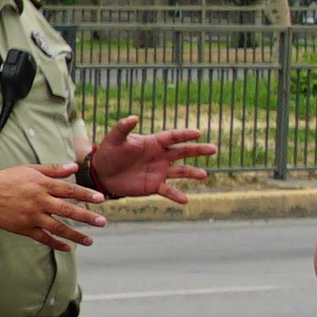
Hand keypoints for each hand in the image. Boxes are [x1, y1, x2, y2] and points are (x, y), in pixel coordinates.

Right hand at [0, 164, 106, 248]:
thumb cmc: (8, 179)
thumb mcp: (31, 169)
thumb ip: (54, 169)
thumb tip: (74, 166)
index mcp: (42, 185)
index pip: (69, 190)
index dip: (86, 194)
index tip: (101, 199)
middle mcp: (40, 201)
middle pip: (68, 210)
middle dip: (87, 217)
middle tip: (102, 222)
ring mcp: (32, 216)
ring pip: (58, 227)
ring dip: (75, 235)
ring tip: (90, 241)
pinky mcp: (25, 228)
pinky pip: (44, 238)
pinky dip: (56, 244)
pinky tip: (67, 248)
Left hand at [76, 121, 212, 203]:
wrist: (102, 174)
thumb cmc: (109, 152)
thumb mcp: (114, 139)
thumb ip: (123, 128)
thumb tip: (134, 117)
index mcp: (153, 142)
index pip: (173, 137)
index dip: (185, 135)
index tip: (198, 133)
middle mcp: (160, 156)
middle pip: (183, 151)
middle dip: (198, 150)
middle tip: (213, 149)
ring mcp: (159, 171)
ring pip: (180, 171)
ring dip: (192, 173)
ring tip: (204, 175)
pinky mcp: (154, 186)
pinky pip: (168, 190)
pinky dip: (176, 195)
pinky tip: (185, 200)